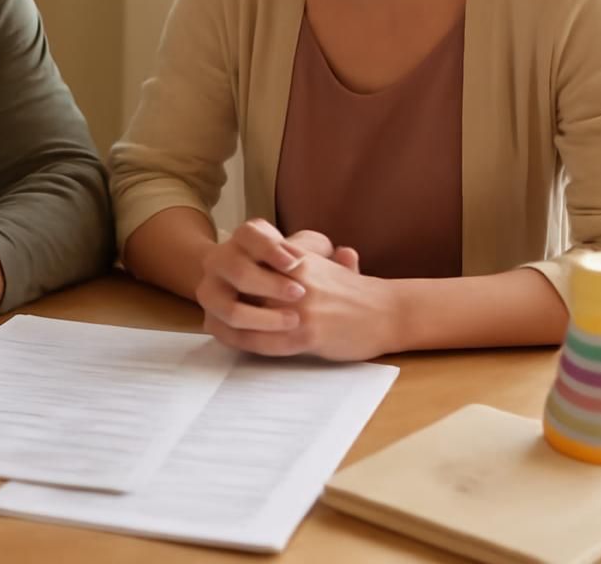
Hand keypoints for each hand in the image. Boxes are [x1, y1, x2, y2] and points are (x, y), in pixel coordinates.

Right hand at [195, 219, 310, 335]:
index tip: (295, 263)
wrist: (252, 289)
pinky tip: (285, 340)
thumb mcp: (303, 250)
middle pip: (237, 270)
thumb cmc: (287, 270)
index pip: (249, 235)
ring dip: (261, 318)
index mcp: (242, 239)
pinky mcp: (212, 321)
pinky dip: (258, 340)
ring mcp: (211, 292)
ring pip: (230, 310)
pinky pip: (230, 336)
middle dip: (269, 284)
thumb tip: (345, 256)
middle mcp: (219, 261)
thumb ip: (321, 251)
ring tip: (294, 320)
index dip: (270, 249)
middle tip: (300, 293)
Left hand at [204, 225, 396, 361]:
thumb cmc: (355, 291)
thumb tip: (272, 256)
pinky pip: (265, 341)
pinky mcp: (308, 333)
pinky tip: (239, 345)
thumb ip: (298, 257)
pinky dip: (247, 344)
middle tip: (211, 307)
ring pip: (248, 315)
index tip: (219, 281)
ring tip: (219, 327)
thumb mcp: (324, 264)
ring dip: (229, 324)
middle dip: (224, 297)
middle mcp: (294, 278)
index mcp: (296, 258)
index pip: (247, 258)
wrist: (389, 311)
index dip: (228, 272)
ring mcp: (300, 306)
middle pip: (241, 285)